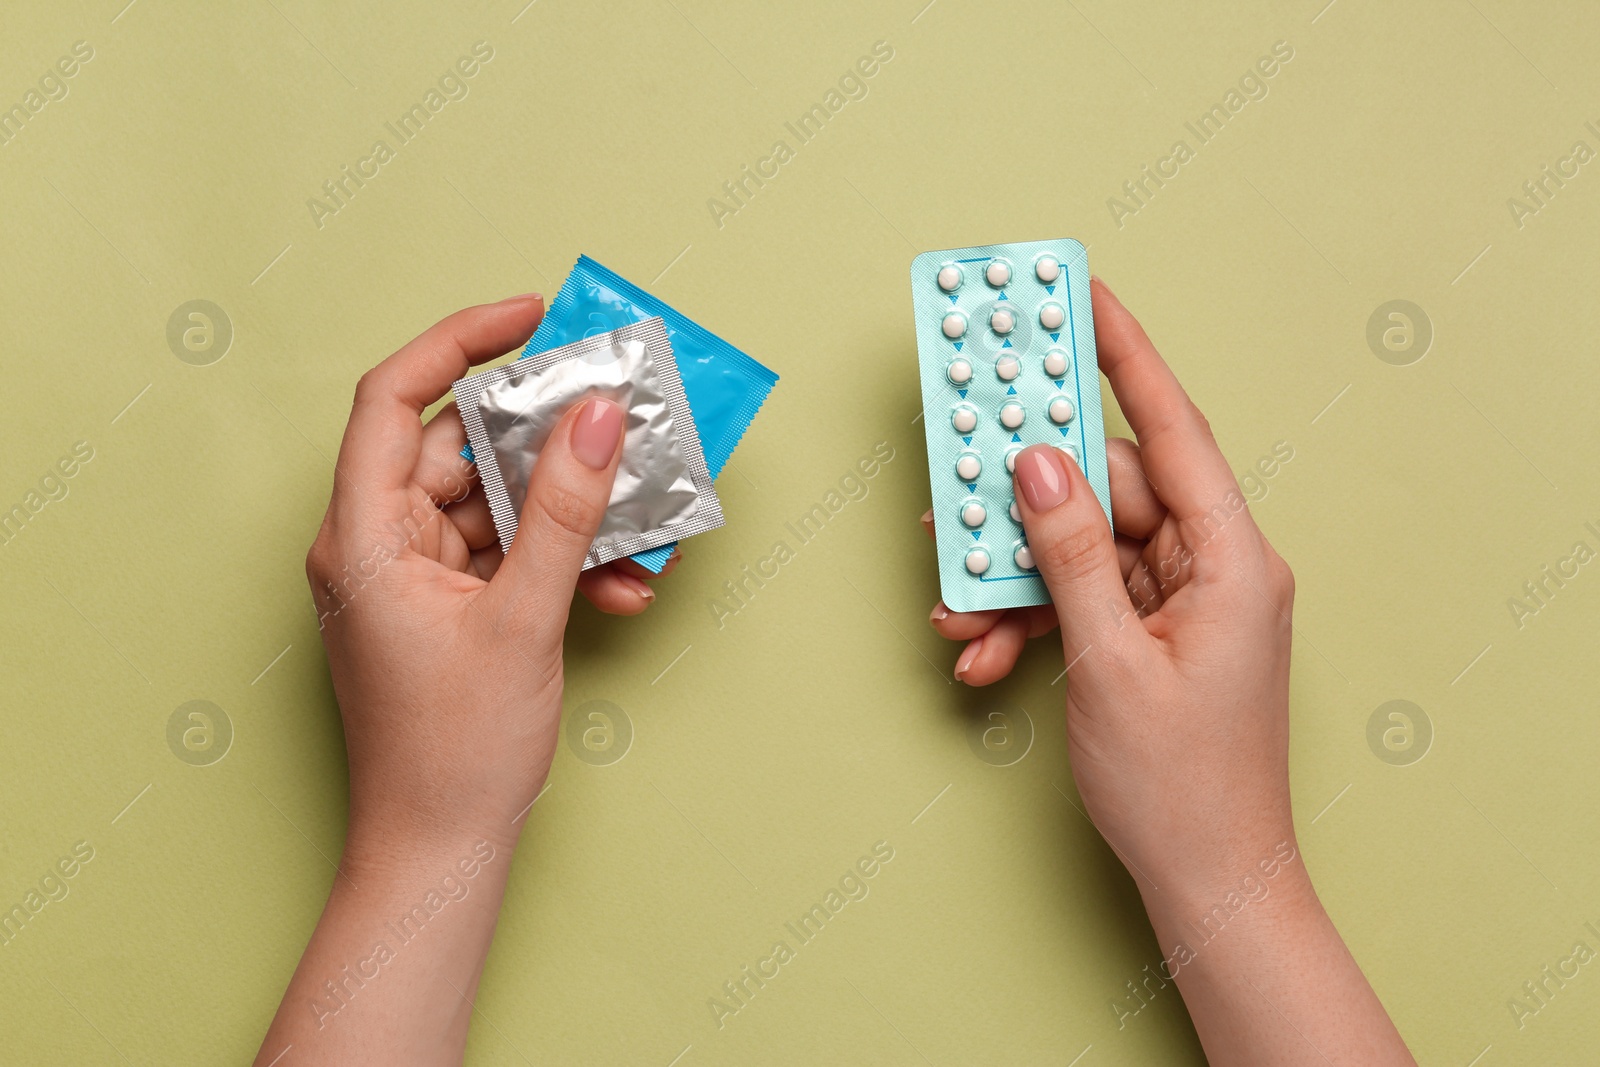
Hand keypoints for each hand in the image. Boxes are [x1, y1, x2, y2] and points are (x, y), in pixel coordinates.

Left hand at [259, 295, 670, 1063]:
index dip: (460, 341)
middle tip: (614, 420)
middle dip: (546, 443)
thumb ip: (566, 512)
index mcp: (362, 536)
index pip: (392, 398)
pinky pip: (507, 554)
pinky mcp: (446, 607)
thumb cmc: (455, 750)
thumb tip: (597, 418)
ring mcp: (411, 578)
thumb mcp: (524, 618)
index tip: (531, 316)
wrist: (441, 850)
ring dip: (569, 514)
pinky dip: (561, 561)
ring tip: (636, 521)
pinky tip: (618, 586)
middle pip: (459, 450)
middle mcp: (376, 545)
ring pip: (496, 505)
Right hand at [967, 278, 1410, 1061]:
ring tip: (956, 612)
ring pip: (1081, 546)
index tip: (1082, 295)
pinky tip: (981, 654)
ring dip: (1012, 577)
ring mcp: (1183, 600)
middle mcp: (1213, 566)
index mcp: (1232, 558)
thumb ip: (1071, 555)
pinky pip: (1083, 596)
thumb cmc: (1180, 787)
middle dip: (1020, 507)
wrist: (1209, 880)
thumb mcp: (1108, 661)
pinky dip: (1030, 618)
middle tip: (950, 501)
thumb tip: (1038, 467)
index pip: (1172, 429)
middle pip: (1106, 491)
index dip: (1125, 355)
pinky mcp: (1153, 632)